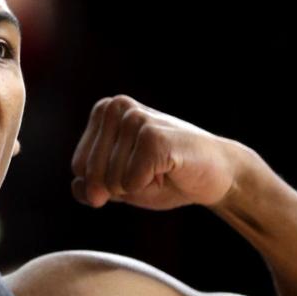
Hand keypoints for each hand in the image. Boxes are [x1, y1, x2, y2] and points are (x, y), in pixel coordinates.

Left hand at [70, 95, 242, 209]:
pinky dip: (149, 188)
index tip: (135, 170)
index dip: (106, 183)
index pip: (79, 168)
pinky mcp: (153, 136)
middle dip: (120, 187)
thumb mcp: (119, 186)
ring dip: (138, 186)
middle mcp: (117, 107)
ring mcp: (135, 118)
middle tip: (151, 172)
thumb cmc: (165, 177)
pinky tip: (169, 171)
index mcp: (104, 112)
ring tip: (162, 169)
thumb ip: (92, 188)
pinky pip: (131, 183)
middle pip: (92, 175)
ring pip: (112, 181)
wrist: (217, 174)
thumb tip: (79, 188)